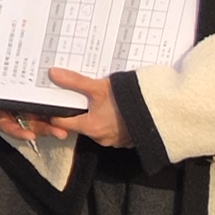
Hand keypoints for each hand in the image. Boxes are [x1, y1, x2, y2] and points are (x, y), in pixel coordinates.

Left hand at [0, 69, 128, 146]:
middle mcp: (101, 138)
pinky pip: (114, 130)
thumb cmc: (129, 101)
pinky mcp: (129, 140)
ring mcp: (116, 141)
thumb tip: (53, 73)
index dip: (56, 111)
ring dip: (97, 115)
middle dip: (80, 111)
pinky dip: (112, 120)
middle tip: (80, 96)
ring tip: (100, 100)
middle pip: (81, 124)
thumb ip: (75, 82)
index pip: (63, 122)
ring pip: (98, 127)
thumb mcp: (99, 88)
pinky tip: (116, 109)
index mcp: (90, 127)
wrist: (162, 112)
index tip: (52, 102)